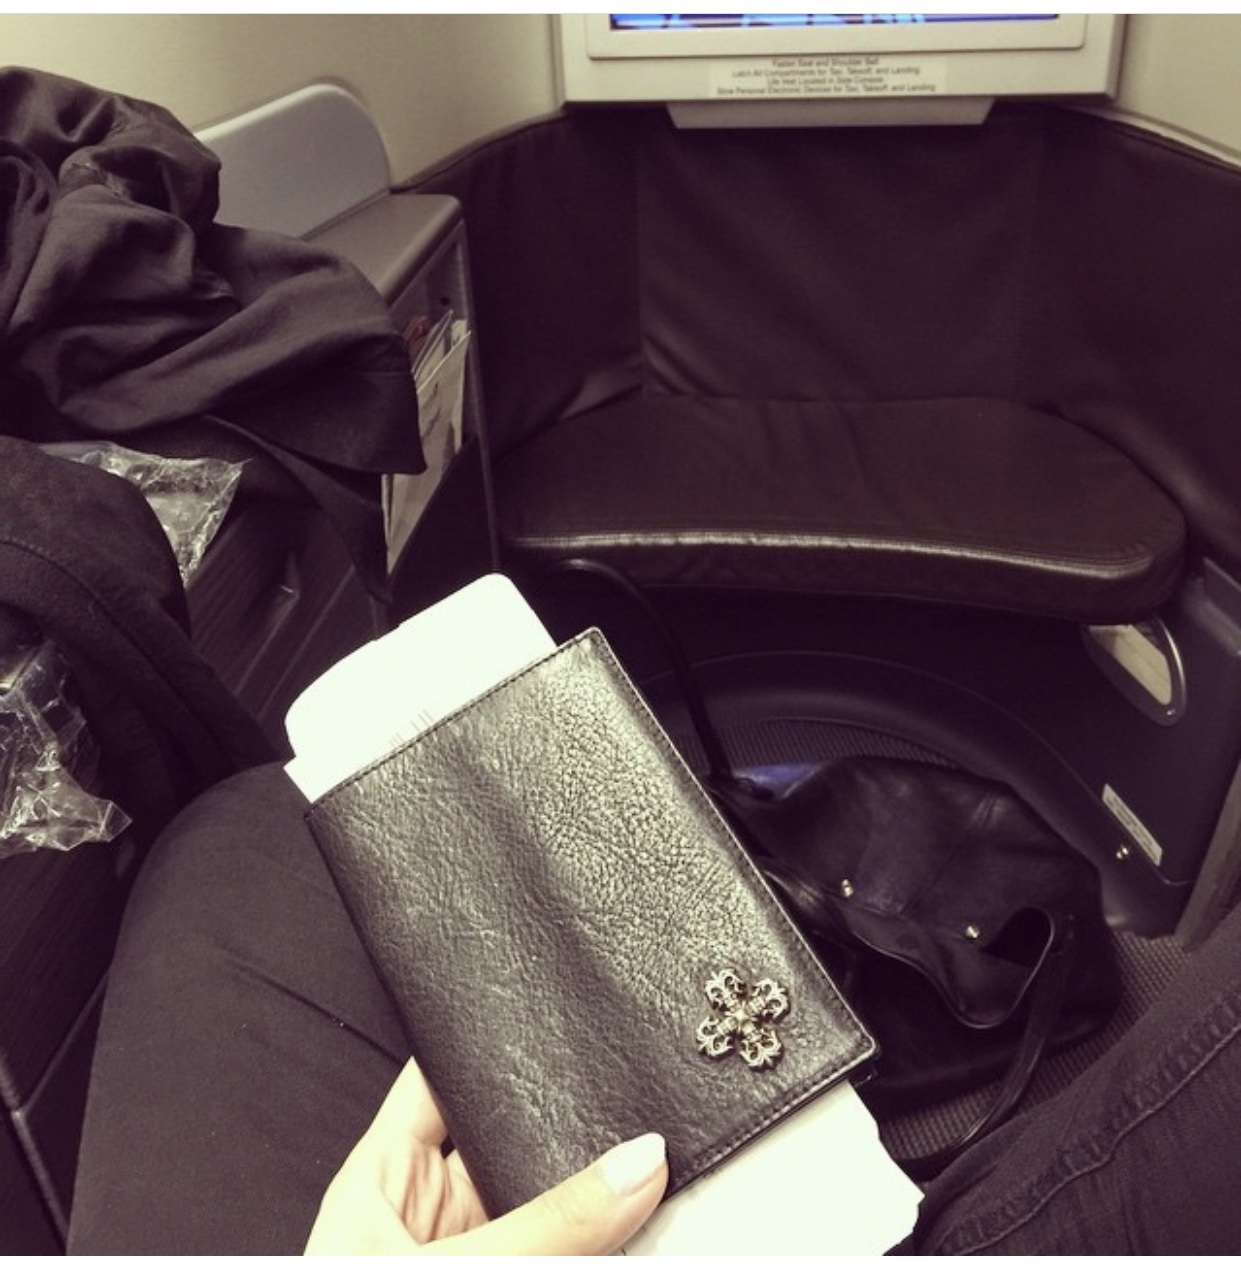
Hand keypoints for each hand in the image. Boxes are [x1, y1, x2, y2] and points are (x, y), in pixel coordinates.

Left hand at [305, 1059, 667, 1254]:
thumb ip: (552, 1223)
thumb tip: (640, 1161)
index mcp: (382, 1177)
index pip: (441, 1074)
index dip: (493, 1035)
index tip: (560, 1003)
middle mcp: (430, 1210)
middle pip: (512, 1134)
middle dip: (570, 1119)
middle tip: (639, 1088)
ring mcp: (477, 1251)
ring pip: (552, 1197)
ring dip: (600, 1185)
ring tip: (657, 1154)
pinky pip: (573, 1247)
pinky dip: (606, 1238)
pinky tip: (647, 1216)